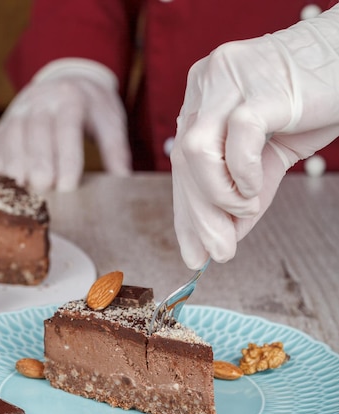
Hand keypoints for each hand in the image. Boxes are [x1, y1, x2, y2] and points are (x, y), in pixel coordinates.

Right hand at [0, 72, 131, 192]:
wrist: (70, 80)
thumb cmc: (93, 110)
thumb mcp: (111, 123)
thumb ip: (117, 152)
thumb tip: (124, 183)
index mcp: (71, 99)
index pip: (67, 130)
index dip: (66, 160)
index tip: (69, 186)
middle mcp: (41, 100)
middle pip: (36, 134)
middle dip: (39, 165)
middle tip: (45, 191)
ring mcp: (20, 108)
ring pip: (12, 137)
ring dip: (17, 166)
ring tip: (25, 192)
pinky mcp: (5, 121)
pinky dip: (2, 163)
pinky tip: (10, 183)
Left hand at [171, 7, 338, 267]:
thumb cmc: (310, 106)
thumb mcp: (268, 157)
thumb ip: (242, 193)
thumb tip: (222, 241)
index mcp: (203, 96)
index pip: (182, 163)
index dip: (186, 212)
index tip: (193, 252)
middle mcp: (207, 82)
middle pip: (184, 161)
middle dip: (199, 218)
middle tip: (218, 253)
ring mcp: (230, 80)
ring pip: (197, 153)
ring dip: (220, 196)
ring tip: (247, 206)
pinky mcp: (259, 88)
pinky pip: (237, 142)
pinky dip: (243, 176)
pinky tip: (256, 189)